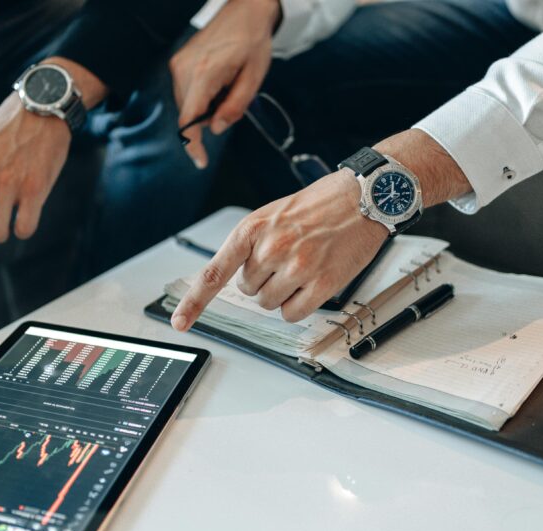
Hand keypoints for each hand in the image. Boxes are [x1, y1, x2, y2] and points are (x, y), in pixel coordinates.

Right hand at [170, 0, 280, 168]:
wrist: (244, 12)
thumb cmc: (253, 42)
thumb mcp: (253, 78)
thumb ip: (235, 107)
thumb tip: (217, 129)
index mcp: (204, 74)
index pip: (189, 120)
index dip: (193, 145)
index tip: (200, 162)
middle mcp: (184, 69)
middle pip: (188, 114)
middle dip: (208, 120)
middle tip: (232, 101)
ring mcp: (178, 64)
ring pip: (186, 104)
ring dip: (205, 107)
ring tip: (227, 86)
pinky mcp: (177, 61)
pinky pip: (185, 91)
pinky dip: (201, 96)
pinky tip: (218, 82)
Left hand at [172, 170, 386, 327]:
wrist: (363, 197)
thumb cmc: (318, 205)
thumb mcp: (272, 214)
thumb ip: (250, 245)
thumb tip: (235, 277)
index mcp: (252, 228)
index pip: (215, 272)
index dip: (194, 301)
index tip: (179, 322)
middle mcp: (271, 248)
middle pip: (248, 291)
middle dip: (263, 280)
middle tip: (287, 257)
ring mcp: (297, 266)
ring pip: (269, 304)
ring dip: (282, 293)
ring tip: (302, 266)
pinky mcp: (322, 283)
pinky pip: (292, 313)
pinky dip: (298, 305)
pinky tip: (312, 282)